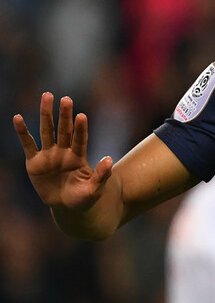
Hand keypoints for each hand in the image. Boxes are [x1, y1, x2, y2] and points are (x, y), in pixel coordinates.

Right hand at [13, 93, 113, 209]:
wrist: (67, 206)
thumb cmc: (84, 197)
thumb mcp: (95, 189)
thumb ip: (102, 175)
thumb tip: (109, 159)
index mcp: (79, 157)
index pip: (80, 139)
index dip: (80, 129)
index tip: (81, 116)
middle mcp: (64, 152)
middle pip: (64, 130)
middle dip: (64, 115)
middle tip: (66, 98)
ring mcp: (49, 155)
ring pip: (47, 131)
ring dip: (46, 114)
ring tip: (47, 96)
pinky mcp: (34, 162)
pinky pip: (28, 144)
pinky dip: (22, 132)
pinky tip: (17, 118)